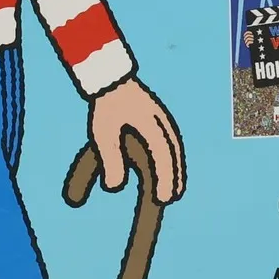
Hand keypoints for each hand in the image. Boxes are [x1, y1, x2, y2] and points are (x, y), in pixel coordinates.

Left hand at [89, 75, 184, 201]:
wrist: (111, 79)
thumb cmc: (106, 107)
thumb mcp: (103, 134)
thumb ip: (109, 160)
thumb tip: (114, 186)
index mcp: (150, 124)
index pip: (162, 155)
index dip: (165, 178)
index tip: (163, 198)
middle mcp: (162, 123)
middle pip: (173, 154)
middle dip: (174, 178)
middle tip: (170, 199)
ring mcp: (163, 120)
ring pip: (175, 149)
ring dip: (175, 170)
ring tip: (174, 191)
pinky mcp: (160, 120)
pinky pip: (171, 143)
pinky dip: (173, 159)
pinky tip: (169, 169)